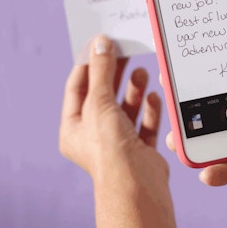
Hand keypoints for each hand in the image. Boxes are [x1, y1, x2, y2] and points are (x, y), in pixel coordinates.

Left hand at [60, 35, 165, 179]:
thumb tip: (100, 43)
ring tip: (142, 72)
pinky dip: (149, 109)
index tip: (99, 44)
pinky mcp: (140, 149)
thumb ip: (101, 71)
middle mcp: (94, 136)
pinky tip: (153, 96)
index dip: (88, 65)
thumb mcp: (99, 101)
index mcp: (74, 128)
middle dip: (115, 74)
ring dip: (134, 89)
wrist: (136, 184)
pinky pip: (145, 123)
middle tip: (125, 51)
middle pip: (104, 96)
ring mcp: (118, 143)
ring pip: (126, 109)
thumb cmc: (108, 148)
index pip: (77, 88)